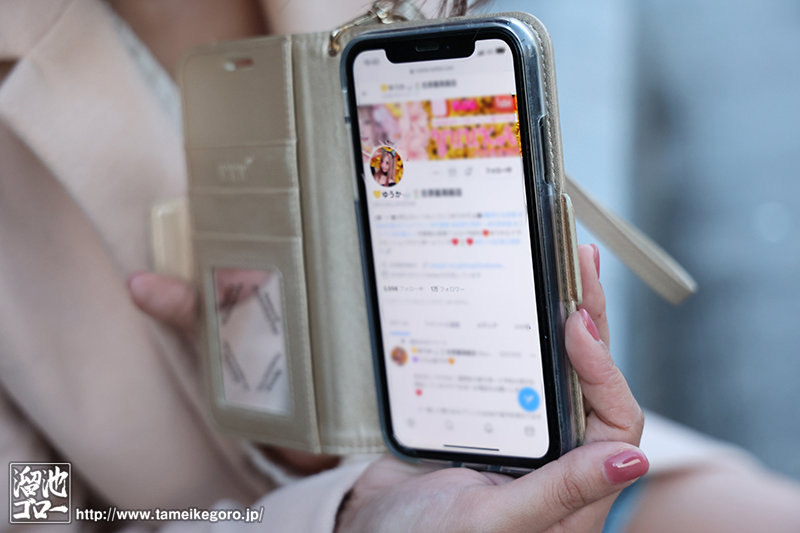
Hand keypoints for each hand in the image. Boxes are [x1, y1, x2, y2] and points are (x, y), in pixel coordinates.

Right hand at [128, 244, 646, 531]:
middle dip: (588, 320)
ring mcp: (518, 430)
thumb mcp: (497, 519)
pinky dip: (514, 333)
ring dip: (557, 319)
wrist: (367, 532)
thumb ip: (562, 490)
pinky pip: (510, 366)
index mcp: (571, 483)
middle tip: (580, 265)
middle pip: (587, 378)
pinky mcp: (485, 414)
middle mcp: (553, 454)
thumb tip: (632, 461)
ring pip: (552, 366)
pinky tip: (510, 302)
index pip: (612, 418)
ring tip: (559, 269)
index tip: (575, 323)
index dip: (601, 367)